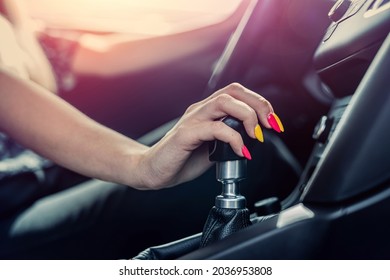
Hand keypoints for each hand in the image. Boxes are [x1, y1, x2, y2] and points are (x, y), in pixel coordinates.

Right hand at [138, 83, 277, 188]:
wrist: (154, 170)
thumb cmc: (182, 159)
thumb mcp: (214, 146)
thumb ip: (230, 138)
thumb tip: (254, 139)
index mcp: (208, 111)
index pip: (237, 93)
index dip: (259, 103)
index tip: (273, 122)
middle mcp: (200, 110)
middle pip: (234, 91)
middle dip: (259, 105)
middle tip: (271, 125)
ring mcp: (192, 120)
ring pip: (224, 102)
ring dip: (247, 116)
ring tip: (257, 136)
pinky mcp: (186, 135)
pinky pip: (214, 129)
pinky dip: (233, 138)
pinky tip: (240, 151)